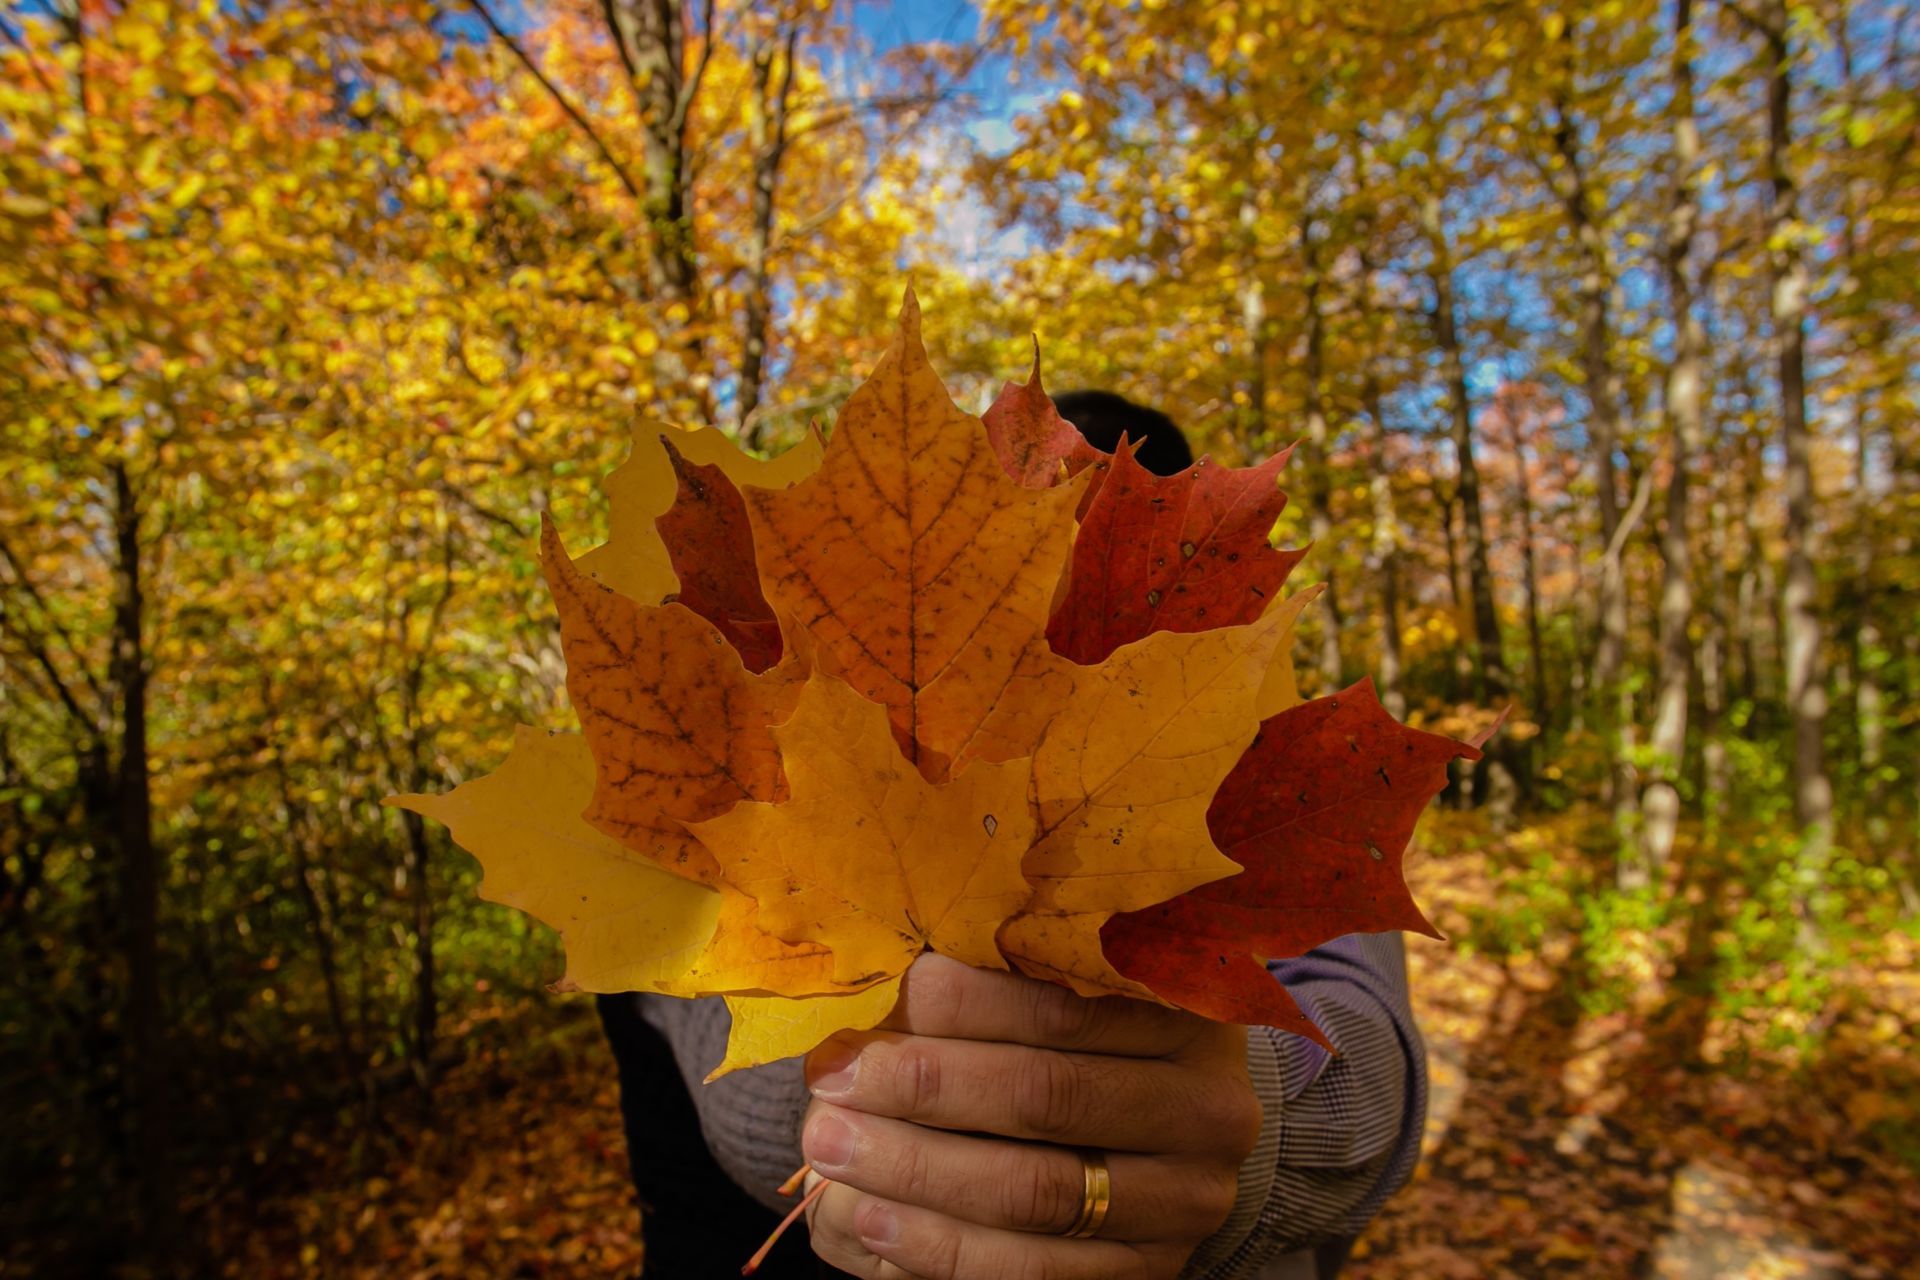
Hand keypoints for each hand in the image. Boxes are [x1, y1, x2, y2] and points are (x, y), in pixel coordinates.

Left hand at [798, 954, 1260, 1279]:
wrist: (1154, 1138)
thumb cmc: (1080, 1041)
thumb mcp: (1057, 992)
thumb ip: (982, 988)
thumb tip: (882, 997)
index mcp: (1189, 1016)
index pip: (1066, 1005)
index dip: (966, 1002)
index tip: (883, 998)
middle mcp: (1209, 1113)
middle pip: (1047, 1098)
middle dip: (926, 1089)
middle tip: (834, 1081)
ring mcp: (1182, 1206)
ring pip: (1033, 1194)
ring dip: (915, 1172)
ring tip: (829, 1148)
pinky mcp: (1143, 1276)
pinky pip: (1030, 1274)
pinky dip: (937, 1247)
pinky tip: (869, 1219)